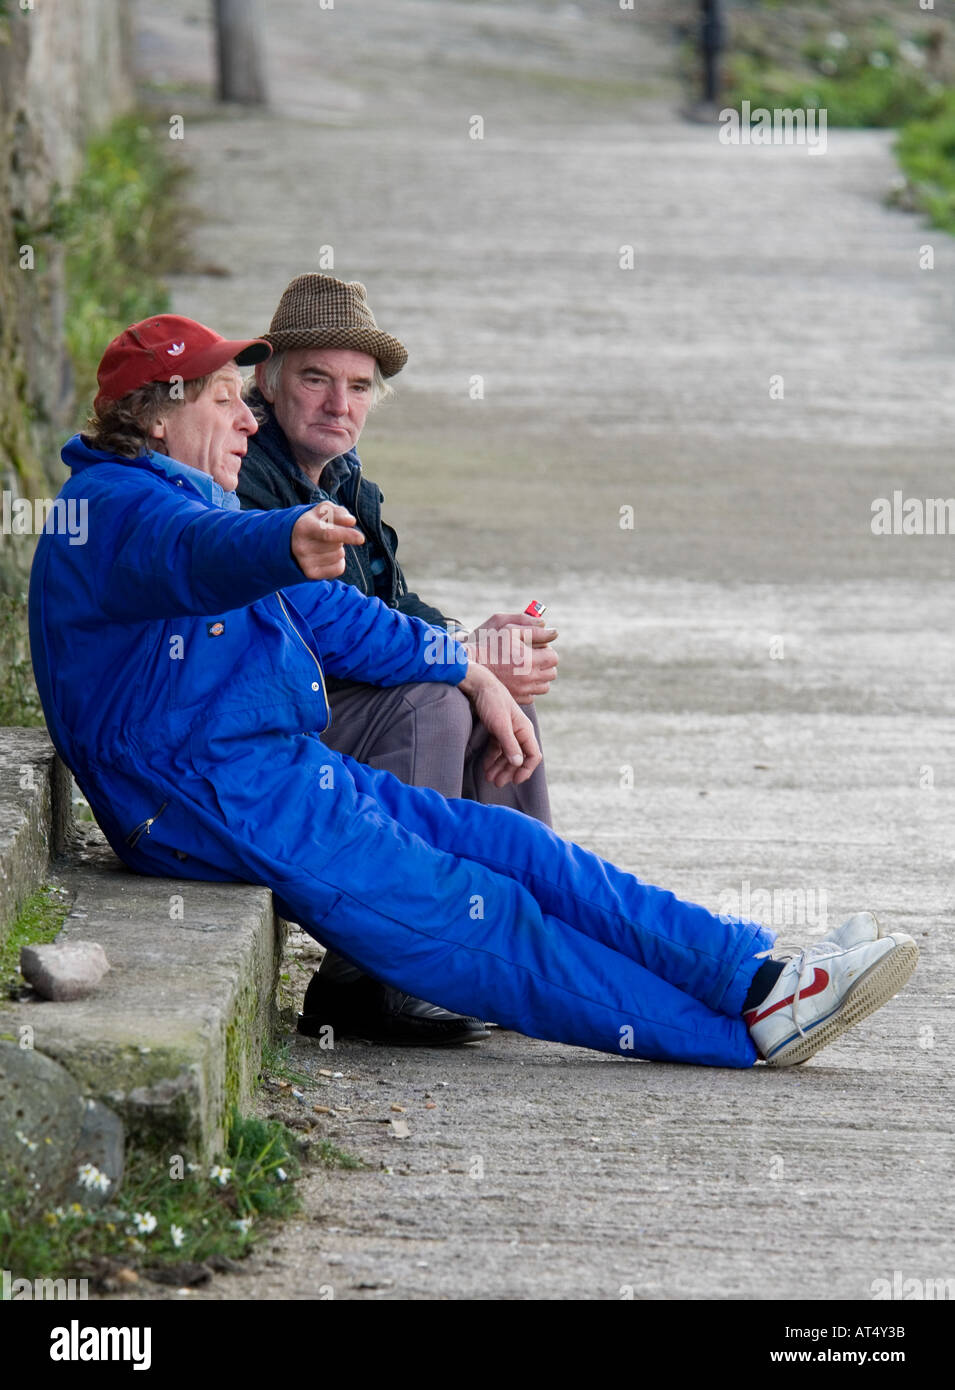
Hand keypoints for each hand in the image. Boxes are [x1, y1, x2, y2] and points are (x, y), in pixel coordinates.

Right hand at [291, 503, 363, 580]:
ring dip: (338, 549)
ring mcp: (305, 562)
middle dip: (340, 538)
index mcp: (304, 527)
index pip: (329, 533)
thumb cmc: (314, 523)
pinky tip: (326, 556)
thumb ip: (338, 512)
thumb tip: (351, 521)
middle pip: (337, 544)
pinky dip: (338, 561)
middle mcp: (301, 546)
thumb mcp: (323, 511)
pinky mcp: (311, 574)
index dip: (346, 535)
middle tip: (327, 535)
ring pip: (339, 555)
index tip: (361, 538)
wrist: (292, 541)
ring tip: (324, 545)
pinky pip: (339, 568)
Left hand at [458, 662, 541, 786]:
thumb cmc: (492, 702)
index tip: (515, 781)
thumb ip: (509, 745)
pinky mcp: (497, 730)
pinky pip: (498, 749)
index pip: (533, 755)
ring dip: (500, 768)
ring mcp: (508, 731)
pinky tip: (486, 768)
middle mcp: (519, 732)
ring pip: (508, 755)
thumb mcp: (500, 725)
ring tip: (489, 779)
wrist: (478, 685)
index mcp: (525, 730)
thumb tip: (518, 763)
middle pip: (519, 758)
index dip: (526, 770)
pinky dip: (493, 759)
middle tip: (497, 783)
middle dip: (509, 772)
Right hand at [464, 612, 557, 703]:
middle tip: (532, 657)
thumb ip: (535, 630)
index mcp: (530, 659)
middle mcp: (529, 678)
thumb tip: (554, 633)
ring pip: (544, 686)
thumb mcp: (510, 630)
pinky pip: (532, 695)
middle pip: (552, 673)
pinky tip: (518, 679)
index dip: (546, 650)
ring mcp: (523, 690)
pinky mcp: (516, 699)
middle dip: (545, 664)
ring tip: (526, 668)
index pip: (553, 657)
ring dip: (539, 677)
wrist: (470, 665)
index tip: (536, 648)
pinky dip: (528, 688)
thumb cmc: (489, 643)